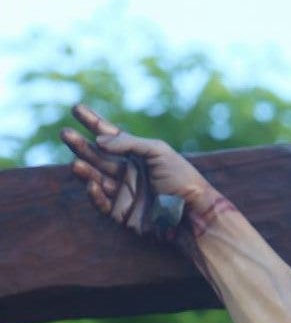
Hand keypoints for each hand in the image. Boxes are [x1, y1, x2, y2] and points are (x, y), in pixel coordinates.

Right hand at [61, 104, 215, 236]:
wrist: (192, 213)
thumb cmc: (181, 179)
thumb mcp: (158, 152)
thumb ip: (129, 143)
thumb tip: (99, 140)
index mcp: (137, 154)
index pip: (110, 135)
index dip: (92, 122)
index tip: (76, 108)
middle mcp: (127, 171)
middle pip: (97, 155)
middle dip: (81, 145)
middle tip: (65, 134)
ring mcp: (123, 192)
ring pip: (96, 177)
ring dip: (84, 169)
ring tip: (74, 162)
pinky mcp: (121, 213)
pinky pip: (102, 203)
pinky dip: (95, 194)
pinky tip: (91, 184)